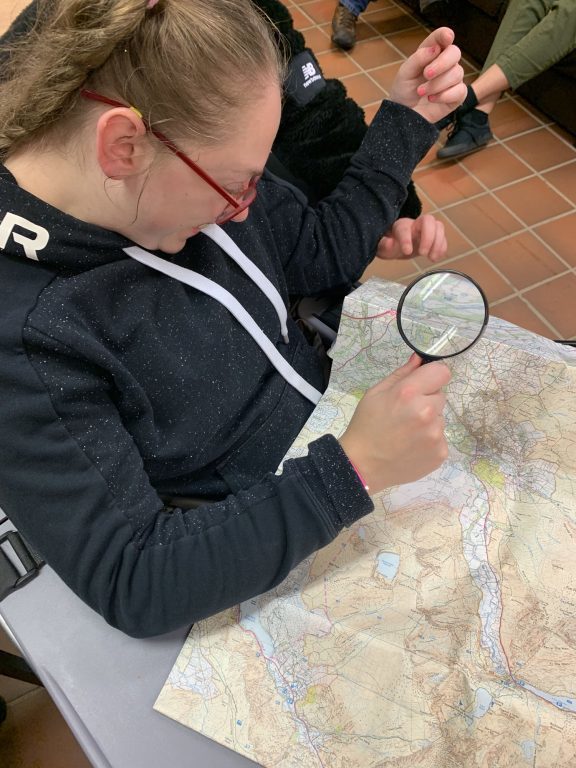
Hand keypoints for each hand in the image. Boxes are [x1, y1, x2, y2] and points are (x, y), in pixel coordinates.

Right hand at [339, 354, 450, 493]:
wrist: (362, 465)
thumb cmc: (366, 426)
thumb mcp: (376, 393)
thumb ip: (402, 374)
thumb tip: (420, 359)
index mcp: (409, 393)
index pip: (442, 372)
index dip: (432, 377)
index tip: (423, 385)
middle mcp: (426, 412)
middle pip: (441, 396)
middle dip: (427, 401)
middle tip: (406, 414)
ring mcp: (436, 434)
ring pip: (440, 418)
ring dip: (428, 422)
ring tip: (406, 433)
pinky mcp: (440, 452)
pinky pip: (440, 438)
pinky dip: (429, 441)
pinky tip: (411, 446)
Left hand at [376, 215, 446, 262]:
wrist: (400, 247)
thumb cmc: (391, 246)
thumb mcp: (383, 248)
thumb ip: (384, 245)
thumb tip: (389, 243)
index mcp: (401, 226)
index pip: (405, 229)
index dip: (406, 240)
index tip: (407, 252)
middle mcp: (416, 224)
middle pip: (428, 220)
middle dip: (428, 237)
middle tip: (423, 253)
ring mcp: (428, 230)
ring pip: (439, 227)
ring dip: (438, 243)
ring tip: (431, 258)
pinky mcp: (435, 238)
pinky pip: (443, 238)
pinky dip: (442, 248)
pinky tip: (435, 257)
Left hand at [389, 27, 466, 122]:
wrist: (403, 114)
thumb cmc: (404, 90)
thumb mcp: (405, 73)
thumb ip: (418, 58)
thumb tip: (435, 48)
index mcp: (432, 52)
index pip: (442, 37)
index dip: (445, 35)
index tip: (447, 37)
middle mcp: (445, 63)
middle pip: (455, 53)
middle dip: (441, 63)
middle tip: (426, 74)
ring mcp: (453, 79)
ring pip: (456, 73)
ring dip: (436, 84)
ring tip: (421, 92)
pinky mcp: (457, 95)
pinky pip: (460, 91)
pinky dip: (444, 95)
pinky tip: (432, 99)